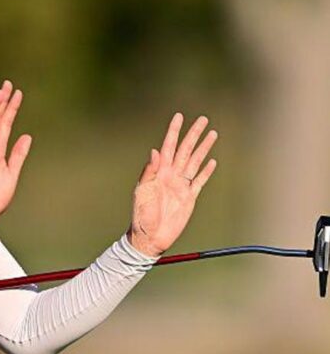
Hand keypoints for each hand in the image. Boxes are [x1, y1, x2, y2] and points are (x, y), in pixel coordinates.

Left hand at [128, 112, 218, 256]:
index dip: (174, 131)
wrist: (150, 237)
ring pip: (195, 162)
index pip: (168, 146)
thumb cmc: (141, 215)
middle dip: (194, 134)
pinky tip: (212, 161)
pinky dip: (206, 171)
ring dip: (203, 148)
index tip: (179, 117)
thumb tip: (155, 151)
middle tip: (203, 119)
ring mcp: (181, 186)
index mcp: (159, 172)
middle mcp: (171, 175)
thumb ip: (149, 171)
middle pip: (185, 150)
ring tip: (212, 134)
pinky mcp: (189, 198)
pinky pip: (200, 181)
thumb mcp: (142, 191)